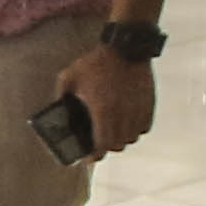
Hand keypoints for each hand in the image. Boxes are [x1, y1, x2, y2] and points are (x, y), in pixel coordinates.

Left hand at [58, 43, 156, 157]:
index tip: (89, 158)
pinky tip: (126, 123)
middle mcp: (122, 113)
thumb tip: (56, 112)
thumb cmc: (96, 62)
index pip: (102, 144)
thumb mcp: (69, 77)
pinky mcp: (149, 103)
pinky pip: (144, 127)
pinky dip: (135, 130)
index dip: (95, 155)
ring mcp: (137, 109)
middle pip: (118, 145)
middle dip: (107, 147)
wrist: (126, 46)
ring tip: (112, 133)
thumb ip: (60, 97)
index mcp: (102, 109)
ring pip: (132, 138)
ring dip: (121, 139)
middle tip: (98, 143)